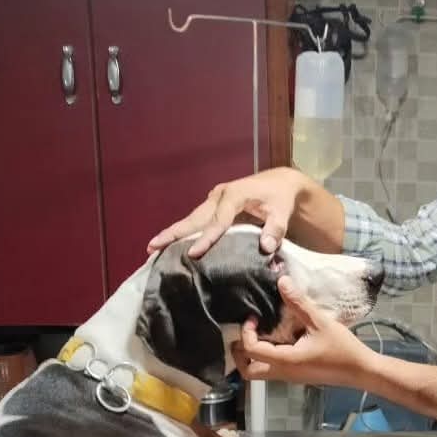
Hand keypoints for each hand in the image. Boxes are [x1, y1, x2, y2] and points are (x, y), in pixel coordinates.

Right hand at [146, 167, 303, 258]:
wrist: (279, 183)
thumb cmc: (280, 198)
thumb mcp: (283, 212)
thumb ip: (276, 229)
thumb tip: (267, 248)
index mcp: (234, 195)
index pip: (219, 220)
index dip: (207, 238)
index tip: (193, 254)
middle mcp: (219, 195)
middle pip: (195, 217)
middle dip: (174, 232)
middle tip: (153, 246)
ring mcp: (214, 200)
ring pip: (192, 218)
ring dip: (173, 233)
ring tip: (153, 247)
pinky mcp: (213, 206)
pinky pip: (196, 220)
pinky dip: (183, 232)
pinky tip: (170, 244)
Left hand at [232, 277, 374, 388]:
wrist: (361, 371)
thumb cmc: (343, 349)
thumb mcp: (321, 322)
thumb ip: (299, 303)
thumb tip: (282, 281)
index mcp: (286, 360)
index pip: (251, 350)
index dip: (246, 332)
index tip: (254, 317)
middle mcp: (283, 372)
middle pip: (248, 371)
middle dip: (239, 353)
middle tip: (246, 333)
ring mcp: (290, 377)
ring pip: (258, 373)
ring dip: (252, 356)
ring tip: (259, 335)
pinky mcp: (297, 376)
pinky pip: (272, 370)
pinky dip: (265, 357)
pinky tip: (276, 340)